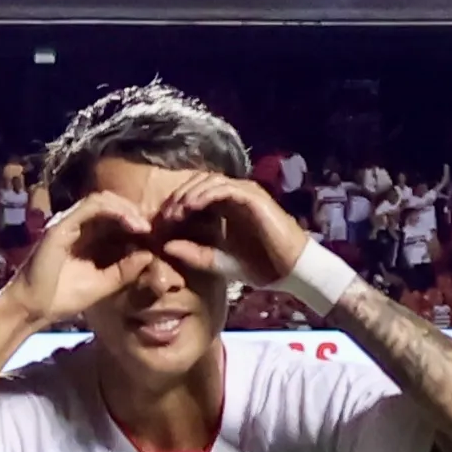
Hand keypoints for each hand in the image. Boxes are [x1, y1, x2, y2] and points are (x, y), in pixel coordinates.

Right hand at [3, 192, 159, 326]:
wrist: (34, 307)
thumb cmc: (64, 297)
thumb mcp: (104, 284)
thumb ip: (125, 270)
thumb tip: (149, 255)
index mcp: (88, 237)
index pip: (114, 217)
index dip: (135, 221)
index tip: (154, 236)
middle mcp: (78, 225)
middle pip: (111, 204)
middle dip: (134, 212)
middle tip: (151, 228)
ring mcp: (69, 222)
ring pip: (103, 199)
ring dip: (127, 209)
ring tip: (143, 226)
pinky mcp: (62, 224)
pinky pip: (91, 206)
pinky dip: (114, 210)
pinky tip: (130, 224)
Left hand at [147, 172, 309, 288]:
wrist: (290, 270)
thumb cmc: (260, 266)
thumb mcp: (218, 262)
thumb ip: (194, 254)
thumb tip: (165, 246)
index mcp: (227, 208)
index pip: (196, 194)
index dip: (176, 205)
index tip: (161, 224)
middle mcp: (235, 195)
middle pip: (199, 183)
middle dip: (178, 197)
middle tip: (164, 217)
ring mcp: (245, 193)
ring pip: (209, 181)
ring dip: (189, 194)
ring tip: (175, 213)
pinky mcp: (253, 196)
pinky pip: (224, 188)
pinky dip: (205, 195)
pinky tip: (192, 208)